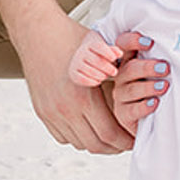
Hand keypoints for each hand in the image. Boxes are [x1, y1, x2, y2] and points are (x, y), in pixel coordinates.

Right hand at [12, 9, 132, 154]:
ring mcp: (52, 113)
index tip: (135, 139)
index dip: (125, 141)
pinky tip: (88, 129)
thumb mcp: (101, 52)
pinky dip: (77, 137)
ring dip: (96, 143)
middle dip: (114, 148)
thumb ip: (121, 69)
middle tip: (125, 142)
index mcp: (83, 97)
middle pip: (95, 145)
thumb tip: (143, 79)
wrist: (37, 31)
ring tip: (109, 138)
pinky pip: (62, 136)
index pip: (109, 134)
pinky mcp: (42, 112)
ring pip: (78, 143)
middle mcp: (66, 109)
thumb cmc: (71, 37)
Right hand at [69, 33, 124, 87]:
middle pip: (96, 60)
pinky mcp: (73, 73)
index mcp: (90, 44)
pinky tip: (98, 82)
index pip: (99, 46)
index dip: (107, 52)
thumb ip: (113, 51)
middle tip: (115, 72)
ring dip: (100, 75)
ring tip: (106, 77)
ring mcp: (75, 63)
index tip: (115, 58)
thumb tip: (120, 53)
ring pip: (90, 70)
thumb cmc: (99, 56)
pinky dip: (91, 81)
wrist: (83, 62)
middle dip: (107, 67)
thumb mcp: (106, 51)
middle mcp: (81, 52)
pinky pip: (82, 79)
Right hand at [104, 32, 168, 130]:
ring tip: (164, 86)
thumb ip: (162, 60)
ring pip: (131, 89)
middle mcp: (122, 77)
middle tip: (166, 68)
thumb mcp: (159, 72)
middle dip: (148, 67)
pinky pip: (132, 109)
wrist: (152, 119)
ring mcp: (121, 96)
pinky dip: (144, 106)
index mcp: (129, 61)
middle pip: (130, 68)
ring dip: (149, 87)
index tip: (150, 42)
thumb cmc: (158, 89)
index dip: (132, 41)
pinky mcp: (124, 114)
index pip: (123, 45)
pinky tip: (155, 103)